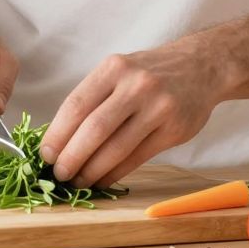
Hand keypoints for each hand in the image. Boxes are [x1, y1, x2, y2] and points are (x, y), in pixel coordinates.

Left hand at [41, 44, 222, 189]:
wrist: (202, 66)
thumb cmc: (150, 73)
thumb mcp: (120, 70)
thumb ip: (94, 97)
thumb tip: (60, 138)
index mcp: (114, 68)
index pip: (77, 104)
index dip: (57, 133)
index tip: (46, 154)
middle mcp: (136, 85)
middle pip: (94, 129)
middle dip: (72, 157)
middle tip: (59, 174)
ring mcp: (158, 107)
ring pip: (116, 147)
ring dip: (92, 170)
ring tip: (78, 181)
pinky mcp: (173, 129)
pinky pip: (137, 157)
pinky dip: (115, 173)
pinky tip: (102, 180)